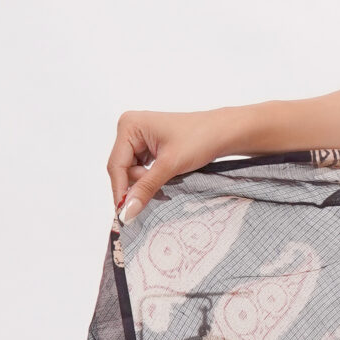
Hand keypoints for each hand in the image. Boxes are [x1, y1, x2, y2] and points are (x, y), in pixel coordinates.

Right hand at [109, 108, 239, 225]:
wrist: (223, 132)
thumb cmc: (201, 138)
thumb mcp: (170, 165)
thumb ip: (146, 188)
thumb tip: (127, 212)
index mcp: (129, 125)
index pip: (116, 165)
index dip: (120, 191)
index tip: (126, 214)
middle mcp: (130, 128)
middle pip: (122, 169)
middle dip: (138, 184)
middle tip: (159, 190)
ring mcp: (138, 137)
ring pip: (132, 172)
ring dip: (146, 182)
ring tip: (168, 178)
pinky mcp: (148, 146)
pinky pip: (141, 169)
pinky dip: (151, 178)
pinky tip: (166, 177)